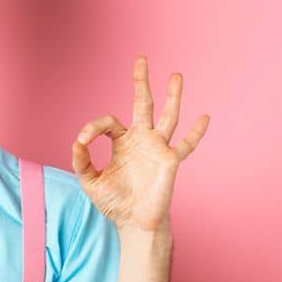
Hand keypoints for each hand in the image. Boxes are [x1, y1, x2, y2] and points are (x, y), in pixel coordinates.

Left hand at [71, 56, 209, 233]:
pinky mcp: (170, 160)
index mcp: (121, 142)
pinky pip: (186, 145)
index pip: (108, 122)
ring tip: (176, 75)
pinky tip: (204, 117)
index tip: (83, 141)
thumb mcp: (90, 181)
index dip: (93, 128)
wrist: (133, 222)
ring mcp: (157, 148)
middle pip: (142, 105)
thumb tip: (77, 142)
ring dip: (172, 96)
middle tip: (141, 59)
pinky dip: (196, 133)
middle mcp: (141, 140)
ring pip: (167, 116)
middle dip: (141, 83)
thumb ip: (82, 161)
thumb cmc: (114, 202)